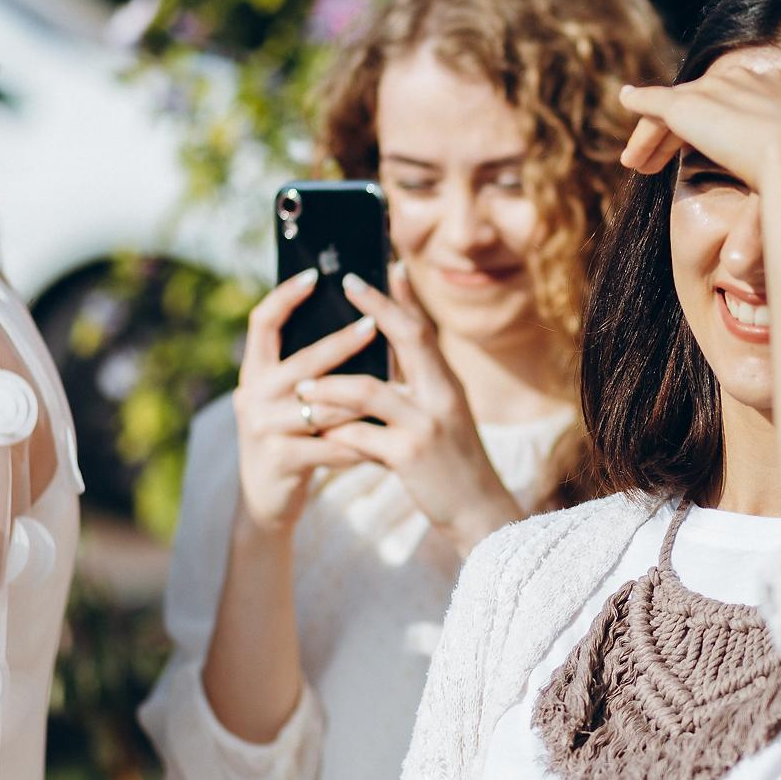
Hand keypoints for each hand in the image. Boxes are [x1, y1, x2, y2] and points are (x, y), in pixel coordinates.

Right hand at [230, 268, 369, 535]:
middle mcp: (252, 394)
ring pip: (324, 405)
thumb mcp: (292, 399)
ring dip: (362, 397)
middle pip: (302, 362)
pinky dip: (364, 441)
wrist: (268, 502)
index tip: (315, 275)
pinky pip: (333, 445)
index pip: (262, 323)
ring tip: (397, 385)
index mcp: (256, 372)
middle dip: (340, 343)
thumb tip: (359, 317)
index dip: (284, 296)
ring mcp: (263, 427)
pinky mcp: (281, 459)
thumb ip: (312, 366)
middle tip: (373, 325)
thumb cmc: (294, 440)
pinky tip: (389, 438)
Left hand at [301, 264, 519, 551]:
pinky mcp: (410, 456)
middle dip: (375, 308)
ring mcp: (427, 425)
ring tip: (302, 388)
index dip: (400, 298)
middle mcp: (443, 397)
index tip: (380, 268)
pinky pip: (359, 435)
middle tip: (346, 283)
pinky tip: (318, 436)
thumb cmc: (451, 459)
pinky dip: (336, 432)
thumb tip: (394, 339)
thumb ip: (418, 379)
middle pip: (410, 338)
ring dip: (330, 386)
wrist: (478, 511)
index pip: (423, 330)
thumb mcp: (442, 413)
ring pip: (369, 391)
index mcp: (447, 385)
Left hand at [618, 66, 780, 193]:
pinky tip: (627, 106)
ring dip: (656, 133)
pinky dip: (641, 107)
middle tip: (664, 161)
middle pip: (710, 100)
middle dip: (689, 126)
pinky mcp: (690, 106)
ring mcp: (719, 91)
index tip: (722, 144)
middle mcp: (750, 81)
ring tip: (638, 162)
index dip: (732, 121)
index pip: (749, 99)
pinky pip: (659, 104)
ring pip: (680, 107)